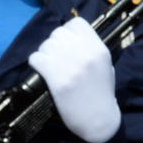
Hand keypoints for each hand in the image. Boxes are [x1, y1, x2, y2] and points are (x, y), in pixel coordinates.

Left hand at [28, 16, 119, 142]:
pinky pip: (36, 58)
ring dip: (45, 53)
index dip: (68, 31)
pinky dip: (36, 63)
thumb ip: (91, 50)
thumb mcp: (106, 66)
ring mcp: (70, 65)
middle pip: (58, 33)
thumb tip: (71, 40)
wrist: (98, 118)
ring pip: (45, 45)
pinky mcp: (57, 78)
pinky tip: (43, 71)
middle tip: (56, 56)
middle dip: (54, 43)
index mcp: (99, 49)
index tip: (67, 42)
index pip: (76, 23)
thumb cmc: (102, 94)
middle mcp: (85, 53)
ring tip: (50, 65)